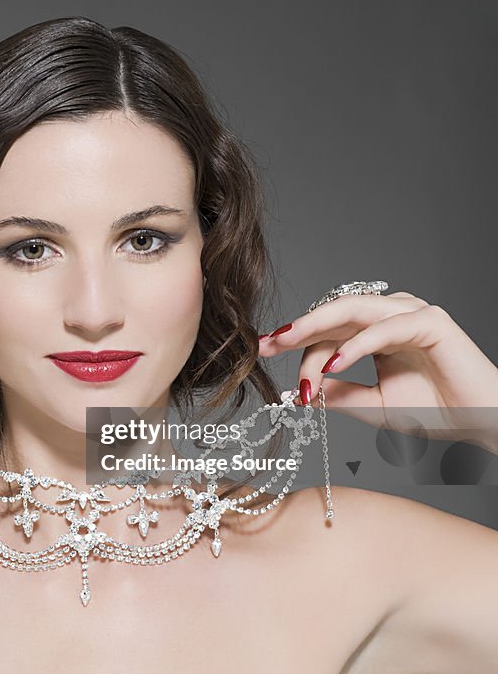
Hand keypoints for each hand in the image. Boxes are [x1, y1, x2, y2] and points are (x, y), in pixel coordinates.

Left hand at [258, 292, 497, 451]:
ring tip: (286, 344)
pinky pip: (384, 328)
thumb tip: (300, 392)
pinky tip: (333, 364)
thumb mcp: (372, 405)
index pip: (326, 330)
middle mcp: (389, 316)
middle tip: (264, 342)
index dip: (293, 341)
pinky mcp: (431, 321)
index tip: (259, 351)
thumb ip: (339, 394)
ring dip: (317, 330)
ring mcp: (410, 313)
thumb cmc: (435, 411)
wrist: (482, 423)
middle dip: (295, 329)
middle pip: (332, 316)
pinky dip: (356, 344)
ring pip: (352, 312)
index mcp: (374, 332)